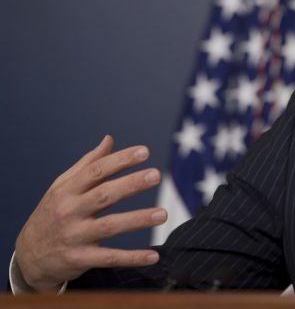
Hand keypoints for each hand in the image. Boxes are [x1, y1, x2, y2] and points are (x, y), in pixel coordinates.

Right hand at [14, 135, 167, 291]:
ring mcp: (75, 236)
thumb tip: (109, 139)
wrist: (29, 256)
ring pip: (110, 225)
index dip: (120, 160)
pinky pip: (109, 258)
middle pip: (104, 195)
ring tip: (163, 213)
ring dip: (137, 220)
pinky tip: (153, 256)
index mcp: (67, 191)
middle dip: (131, 184)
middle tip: (156, 175)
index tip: (144, 152)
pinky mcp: (80, 259)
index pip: (96, 171)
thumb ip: (88, 164)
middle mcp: (70, 211)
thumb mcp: (62, 186)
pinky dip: (132, 257)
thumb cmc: (52, 213)